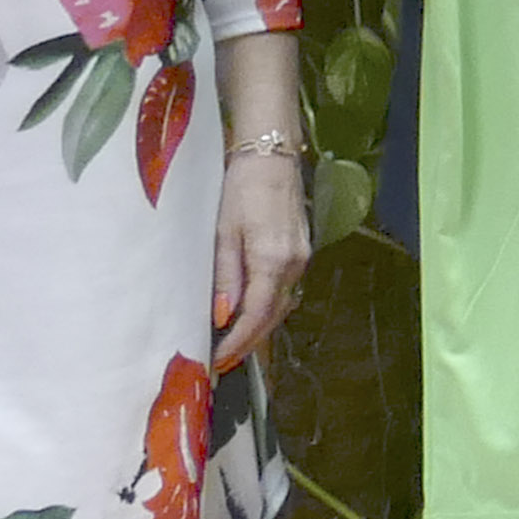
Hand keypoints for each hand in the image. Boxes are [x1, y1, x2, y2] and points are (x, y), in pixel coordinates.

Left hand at [210, 144, 311, 368]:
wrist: (271, 155)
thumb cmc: (241, 189)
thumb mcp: (224, 232)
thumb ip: (227, 276)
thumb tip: (223, 316)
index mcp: (273, 261)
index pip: (257, 315)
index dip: (237, 342)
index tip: (217, 362)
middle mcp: (294, 265)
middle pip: (273, 316)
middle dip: (248, 343)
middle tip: (221, 363)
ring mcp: (302, 258)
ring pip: (281, 305)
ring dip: (258, 329)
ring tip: (232, 345)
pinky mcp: (301, 251)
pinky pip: (284, 290)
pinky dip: (266, 309)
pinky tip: (250, 314)